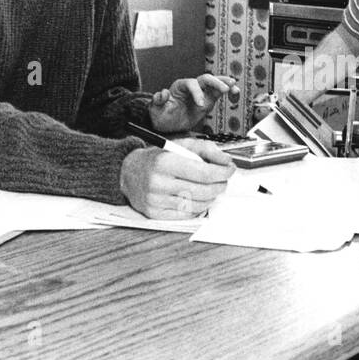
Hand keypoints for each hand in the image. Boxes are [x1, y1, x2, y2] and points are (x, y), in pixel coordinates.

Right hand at [120, 138, 234, 218]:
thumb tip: (226, 162)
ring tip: (211, 189)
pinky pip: (186, 214)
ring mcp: (156, 200)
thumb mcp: (180, 145)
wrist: (128, 172)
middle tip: (223, 180)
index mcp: (165, 161)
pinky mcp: (154, 213)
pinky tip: (198, 198)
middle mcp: (159, 182)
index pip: (204, 173)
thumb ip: (206, 149)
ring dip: (211, 197)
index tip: (230, 170)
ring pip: (197, 205)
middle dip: (220, 185)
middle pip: (203, 190)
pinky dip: (198, 207)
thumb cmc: (157, 158)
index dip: (222, 172)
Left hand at [149, 75, 240, 132]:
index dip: (197, 92)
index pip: (191, 84)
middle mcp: (192, 87)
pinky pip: (219, 93)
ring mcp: (201, 92)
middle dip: (215, 82)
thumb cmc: (161, 114)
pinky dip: (228, 91)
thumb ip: (158, 101)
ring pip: (215, 83)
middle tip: (224, 89)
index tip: (200, 104)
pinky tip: (235, 93)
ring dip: (225, 83)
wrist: (167, 122)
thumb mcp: (156, 109)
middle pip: (205, 79)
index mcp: (180, 86)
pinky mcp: (208, 100)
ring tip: (233, 86)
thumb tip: (162, 93)